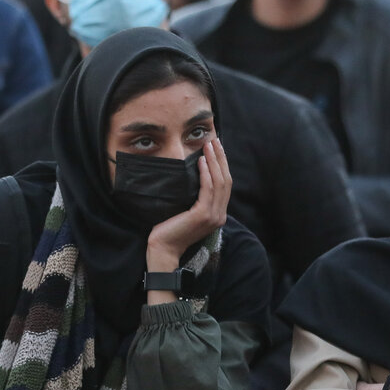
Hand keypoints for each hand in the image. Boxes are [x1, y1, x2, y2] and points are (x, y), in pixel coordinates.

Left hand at [145, 139, 231, 273]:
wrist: (163, 249)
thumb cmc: (171, 229)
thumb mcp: (188, 211)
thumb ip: (196, 198)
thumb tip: (195, 175)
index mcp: (218, 214)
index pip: (225, 184)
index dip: (223, 164)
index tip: (217, 148)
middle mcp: (220, 215)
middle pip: (226, 180)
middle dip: (221, 158)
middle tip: (215, 140)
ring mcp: (213, 216)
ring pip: (219, 182)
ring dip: (214, 161)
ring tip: (208, 145)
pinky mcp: (203, 215)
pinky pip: (208, 189)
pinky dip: (206, 173)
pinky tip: (201, 161)